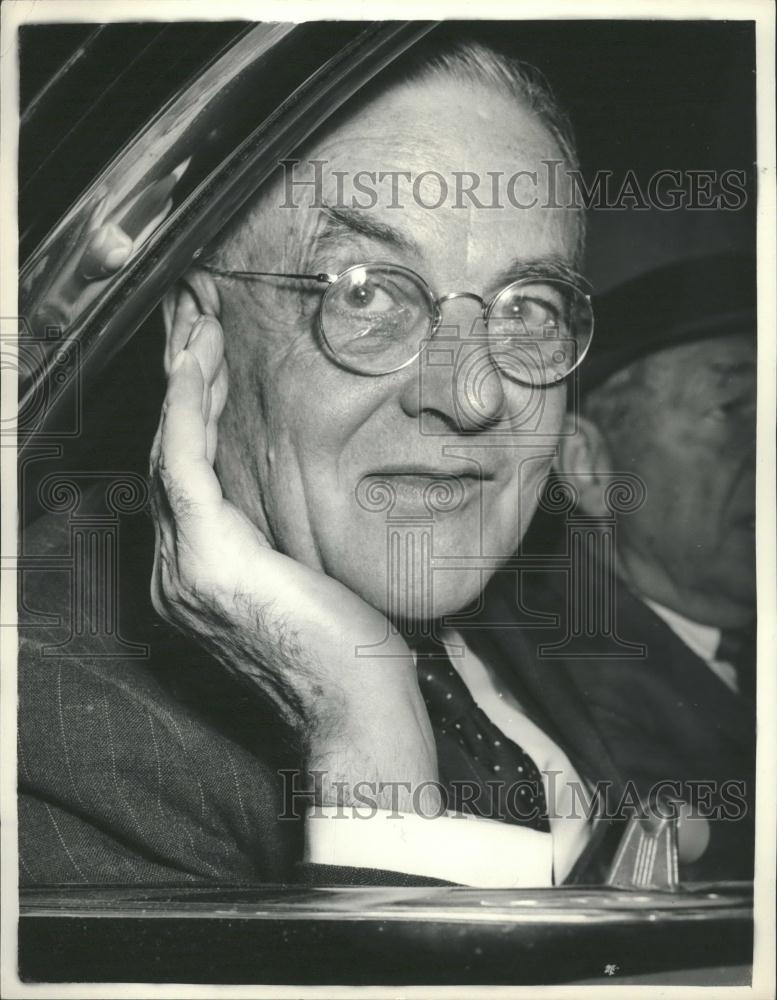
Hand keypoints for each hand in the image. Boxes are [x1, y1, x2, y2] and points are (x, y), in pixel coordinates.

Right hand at [149, 311, 439, 811]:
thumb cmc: (351, 654)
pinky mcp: (208, 558)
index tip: (209, 362)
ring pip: (170, 453)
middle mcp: (179, 573)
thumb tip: (305, 494)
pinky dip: (185, 408)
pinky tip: (194, 362)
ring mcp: (186, 568)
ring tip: (196, 326)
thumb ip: (285, 540)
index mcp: (204, 577)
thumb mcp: (313, 582)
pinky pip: (183, 464)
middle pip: (169, 459)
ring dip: (183, 384)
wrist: (358, 713)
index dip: (193, 418)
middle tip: (192, 325)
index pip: (188, 481)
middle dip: (182, 388)